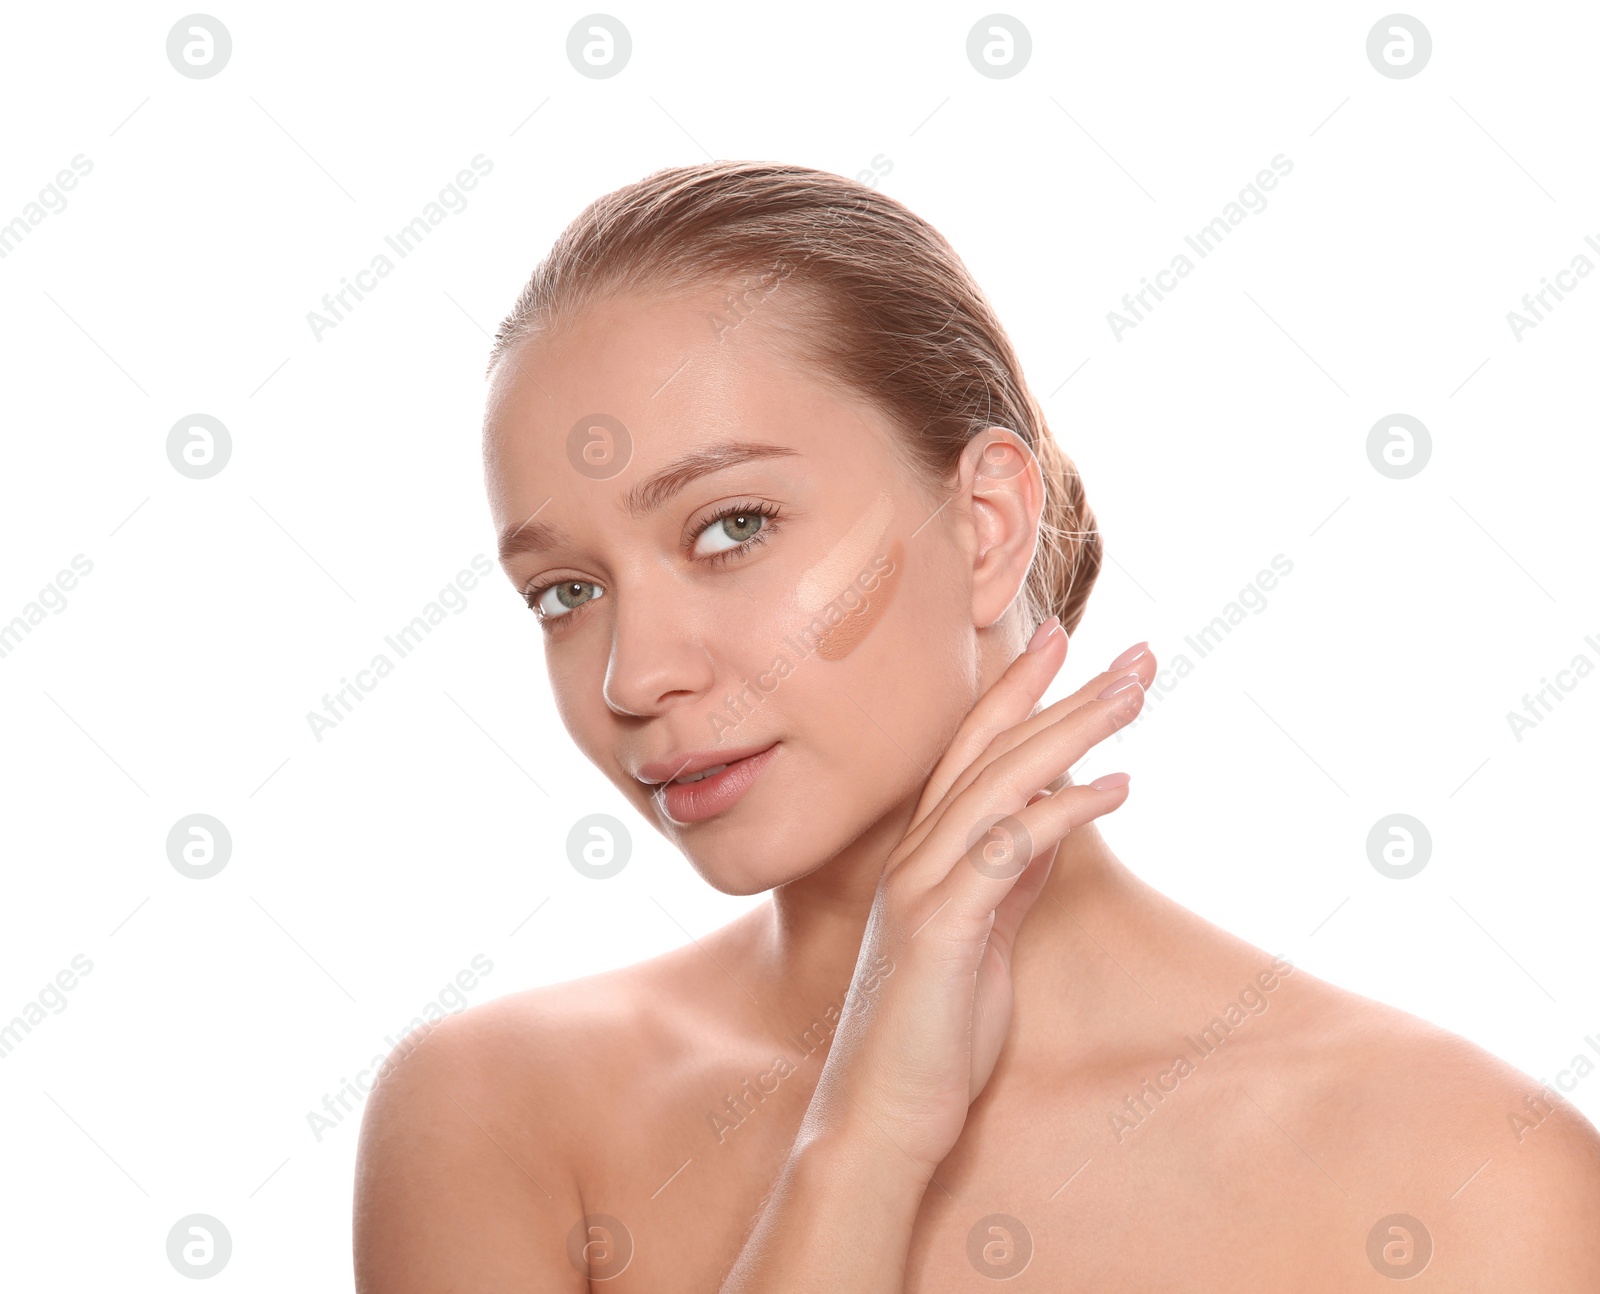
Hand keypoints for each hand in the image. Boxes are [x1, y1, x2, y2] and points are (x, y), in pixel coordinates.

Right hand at [799, 621, 1152, 1178]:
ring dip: (1072, 730)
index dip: (1018, 689)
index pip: (972, 749)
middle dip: (1064, 691)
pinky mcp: (941, 928)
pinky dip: (1063, 810)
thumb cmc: (933, 1033)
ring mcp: (924, 887)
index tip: (1066, 639)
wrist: (882, 1115)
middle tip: (1135, 652)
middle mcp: (918, 855)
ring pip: (999, 782)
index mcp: (926, 854)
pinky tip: (1117, 785)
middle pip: (991, 749)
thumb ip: (1012, 875)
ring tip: (1135, 691)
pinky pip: (1008, 851)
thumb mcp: (984, 937)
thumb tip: (1056, 818)